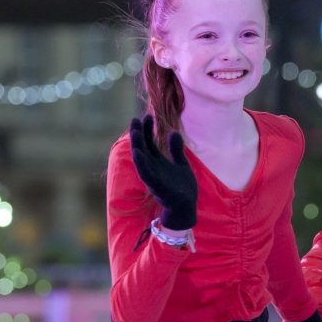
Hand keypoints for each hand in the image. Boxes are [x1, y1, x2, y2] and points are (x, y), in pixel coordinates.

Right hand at [128, 115, 197, 230]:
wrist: (187, 207)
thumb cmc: (182, 187)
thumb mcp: (181, 164)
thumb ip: (176, 149)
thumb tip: (173, 132)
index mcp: (157, 161)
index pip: (149, 142)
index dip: (147, 129)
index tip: (147, 115)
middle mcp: (152, 168)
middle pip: (142, 148)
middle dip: (138, 134)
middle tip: (135, 118)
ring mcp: (153, 177)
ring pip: (141, 159)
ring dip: (137, 146)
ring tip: (134, 131)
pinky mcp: (156, 186)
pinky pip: (146, 174)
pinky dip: (141, 164)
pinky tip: (138, 153)